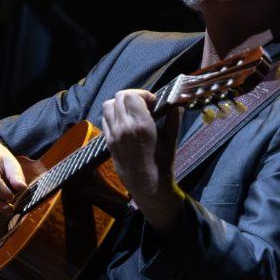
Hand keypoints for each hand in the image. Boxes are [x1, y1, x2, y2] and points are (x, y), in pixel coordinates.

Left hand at [101, 89, 184, 230]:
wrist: (148, 184)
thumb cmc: (162, 162)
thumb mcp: (171, 137)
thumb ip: (172, 116)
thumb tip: (174, 102)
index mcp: (141, 124)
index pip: (131, 95)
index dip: (142, 94)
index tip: (152, 102)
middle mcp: (124, 127)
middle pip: (118, 97)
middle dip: (131, 96)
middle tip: (142, 104)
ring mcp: (113, 134)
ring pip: (108, 106)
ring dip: (119, 104)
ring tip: (131, 111)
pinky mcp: (108, 142)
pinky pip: (105, 120)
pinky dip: (113, 116)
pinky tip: (124, 122)